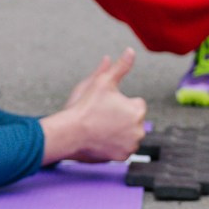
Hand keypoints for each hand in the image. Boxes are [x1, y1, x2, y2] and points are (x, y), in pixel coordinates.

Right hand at [44, 49, 147, 163]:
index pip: (136, 103)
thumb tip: (130, 50)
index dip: (120, 103)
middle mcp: (139, 129)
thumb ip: (120, 67)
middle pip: (133, 120)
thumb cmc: (85, 106)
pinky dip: (114, 145)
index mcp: (138, 110)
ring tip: (100, 128)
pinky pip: (122, 148)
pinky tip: (101, 139)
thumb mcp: (102, 82)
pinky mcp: (122, 157)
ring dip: (119, 132)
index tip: (106, 105)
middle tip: (101, 117)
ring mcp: (131, 145)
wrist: (70, 133)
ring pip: (128, 134)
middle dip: (121, 118)